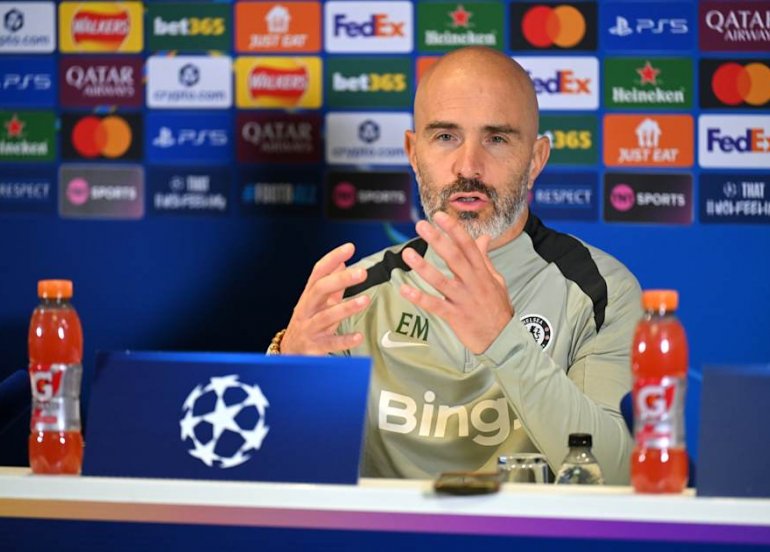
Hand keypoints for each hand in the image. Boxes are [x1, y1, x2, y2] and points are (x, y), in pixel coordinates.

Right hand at [281, 243, 370, 354]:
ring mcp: (309, 328)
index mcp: (309, 295)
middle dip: (340, 280)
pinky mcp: (314, 347)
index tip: (349, 247)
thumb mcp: (317, 302)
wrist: (289, 352)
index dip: (332, 258)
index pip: (318, 272)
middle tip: (362, 273)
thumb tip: (342, 262)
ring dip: (346, 308)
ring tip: (365, 300)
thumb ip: (331, 284)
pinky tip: (358, 337)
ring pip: (325, 316)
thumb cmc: (307, 322)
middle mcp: (307, 309)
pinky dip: (344, 340)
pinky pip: (330, 343)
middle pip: (320, 290)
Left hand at [399, 212, 512, 354]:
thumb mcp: (496, 280)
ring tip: (407, 253)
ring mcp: (463, 300)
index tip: (440, 215)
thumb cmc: (497, 307)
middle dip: (437, 240)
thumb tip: (483, 237)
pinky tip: (404, 290)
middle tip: (421, 225)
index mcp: (482, 272)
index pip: (468, 246)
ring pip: (441, 281)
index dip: (454, 230)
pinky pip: (435, 306)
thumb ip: (484, 258)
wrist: (503, 339)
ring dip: (423, 267)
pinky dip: (419, 298)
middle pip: (454, 258)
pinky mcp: (455, 317)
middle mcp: (472, 283)